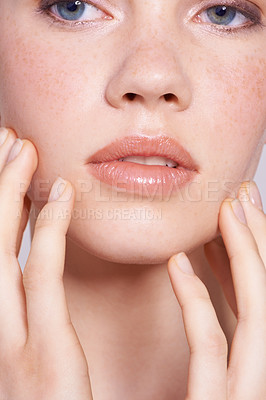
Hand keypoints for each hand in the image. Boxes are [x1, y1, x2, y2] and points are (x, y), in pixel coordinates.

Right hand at [0, 128, 92, 398]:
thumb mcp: (28, 356)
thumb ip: (28, 312)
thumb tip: (32, 273)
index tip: (6, 165)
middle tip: (7, 140)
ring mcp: (8, 340)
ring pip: (0, 250)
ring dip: (9, 194)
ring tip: (24, 150)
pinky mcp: (42, 353)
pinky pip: (42, 277)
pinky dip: (48, 230)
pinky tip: (60, 194)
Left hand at [167, 181, 265, 399]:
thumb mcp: (215, 384)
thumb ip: (210, 337)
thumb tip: (191, 279)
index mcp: (248, 371)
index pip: (248, 302)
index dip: (246, 253)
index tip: (233, 215)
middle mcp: (254, 379)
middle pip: (260, 299)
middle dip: (257, 245)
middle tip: (241, 198)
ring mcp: (244, 396)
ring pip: (252, 318)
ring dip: (243, 259)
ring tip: (228, 212)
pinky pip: (211, 355)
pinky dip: (199, 305)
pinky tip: (177, 267)